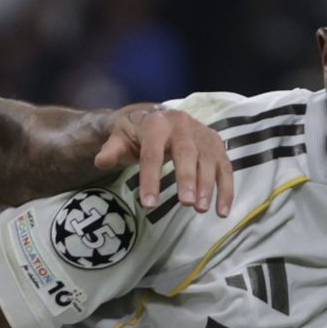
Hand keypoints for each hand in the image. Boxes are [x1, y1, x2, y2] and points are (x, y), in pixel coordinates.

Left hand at [95, 102, 234, 216]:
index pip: (152, 153)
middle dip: (187, 178)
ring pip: (208, 159)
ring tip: (201, 209)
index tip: (148, 204)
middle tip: (186, 203)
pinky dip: (225, 189)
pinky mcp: (216, 144)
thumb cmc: (137, 133)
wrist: (158, 116)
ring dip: (207, 185)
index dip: (150, 178)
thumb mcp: (120, 138)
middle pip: (186, 152)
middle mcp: (182, 124)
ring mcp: (202, 134)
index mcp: (156, 123)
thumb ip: (112, 150)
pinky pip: (225, 167)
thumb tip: (100, 161)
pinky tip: (222, 211)